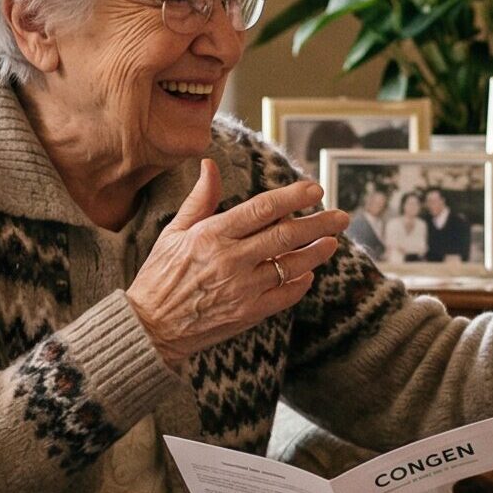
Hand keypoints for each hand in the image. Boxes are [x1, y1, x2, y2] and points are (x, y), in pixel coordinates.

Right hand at [127, 161, 348, 362]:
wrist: (151, 328)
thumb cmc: (160, 276)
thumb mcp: (174, 232)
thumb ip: (200, 199)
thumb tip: (210, 164)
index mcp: (212, 234)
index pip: (263, 209)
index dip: (293, 197)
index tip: (314, 189)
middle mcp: (230, 260)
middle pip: (286, 235)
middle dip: (319, 223)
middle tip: (341, 216)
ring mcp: (242, 289)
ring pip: (291, 266)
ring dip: (317, 252)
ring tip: (332, 242)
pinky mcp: (248, 313)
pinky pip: (284, 295)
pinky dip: (300, 283)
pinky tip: (308, 274)